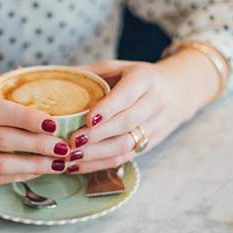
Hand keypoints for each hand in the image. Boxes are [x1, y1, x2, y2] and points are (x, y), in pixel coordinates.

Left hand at [65, 53, 219, 173]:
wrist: (178, 91)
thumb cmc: (138, 77)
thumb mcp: (118, 67)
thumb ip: (90, 73)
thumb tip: (54, 79)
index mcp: (145, 79)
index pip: (127, 96)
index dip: (108, 109)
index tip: (87, 119)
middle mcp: (154, 103)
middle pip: (126, 124)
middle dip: (98, 135)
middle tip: (71, 141)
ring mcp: (154, 127)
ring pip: (126, 145)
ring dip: (97, 154)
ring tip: (71, 157)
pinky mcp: (150, 145)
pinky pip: (125, 158)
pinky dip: (100, 164)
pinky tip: (78, 166)